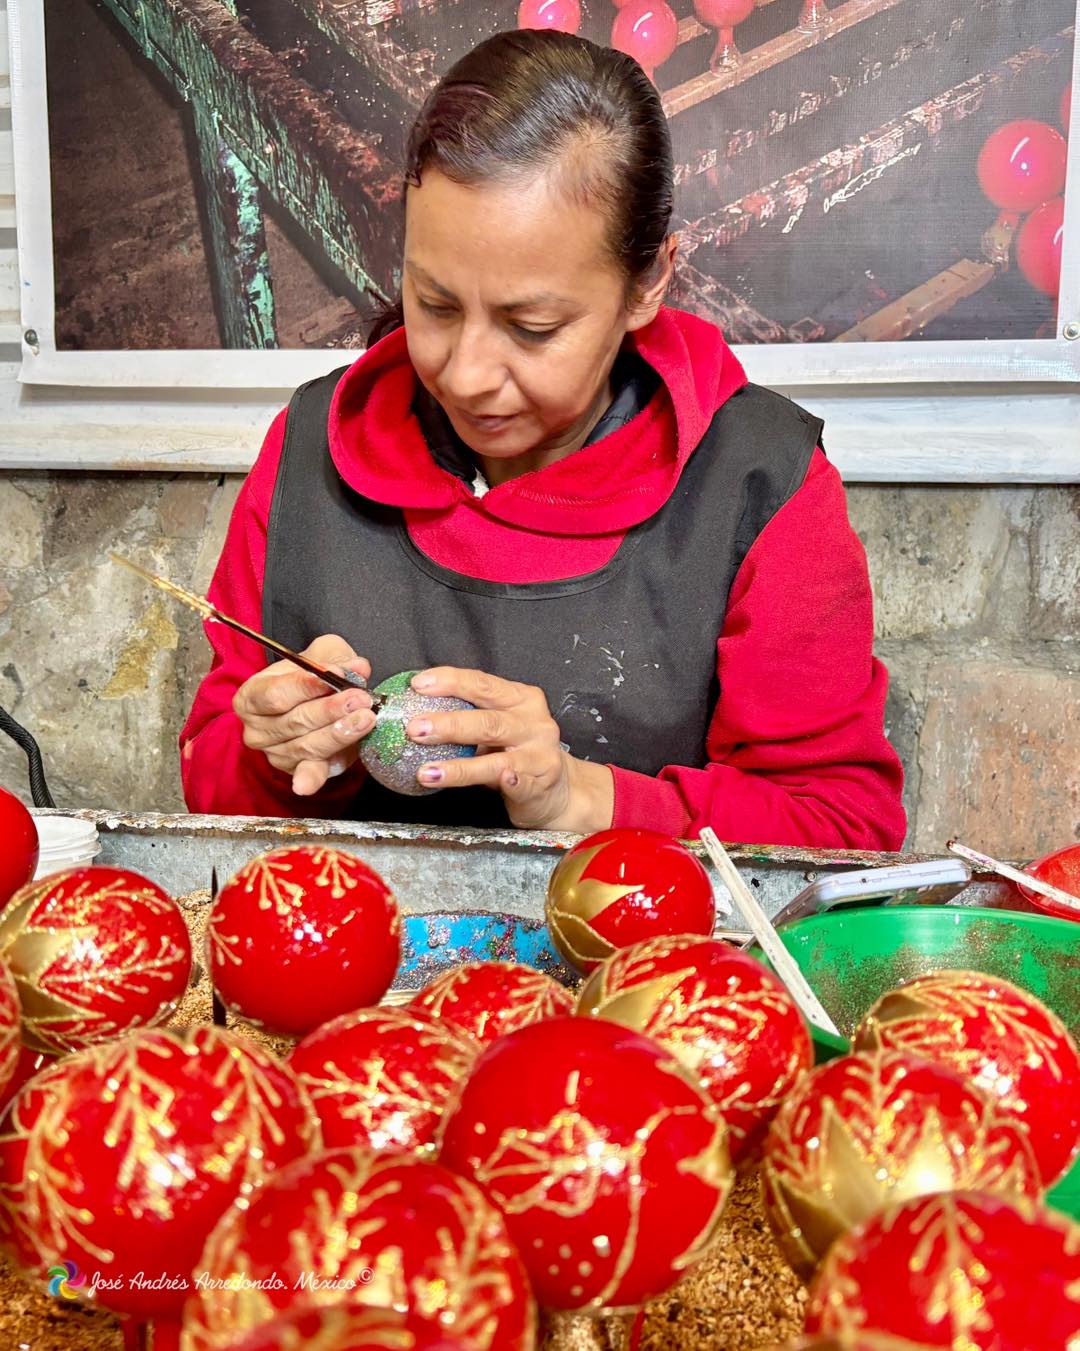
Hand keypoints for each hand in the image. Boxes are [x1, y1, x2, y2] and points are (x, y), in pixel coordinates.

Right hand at [232, 635, 375, 796]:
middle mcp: (257, 730)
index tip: (334, 676)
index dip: (306, 686)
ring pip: (308, 745)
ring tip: (366, 718)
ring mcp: (275, 753)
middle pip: (295, 721)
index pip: (276, 694)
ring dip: (340, 732)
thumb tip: (358, 668)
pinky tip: (307, 785)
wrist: (314, 699)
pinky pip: (307, 772)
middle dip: (331, 709)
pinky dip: (309, 779)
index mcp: (252, 697)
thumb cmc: (311, 676)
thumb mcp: (320, 656)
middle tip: (360, 698)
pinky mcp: (298, 770)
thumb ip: (336, 660)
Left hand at [404, 667, 614, 831]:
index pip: (482, 684)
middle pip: (487, 719)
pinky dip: (507, 781)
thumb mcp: (499, 727)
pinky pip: (518, 782)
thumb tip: (415, 712)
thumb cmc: (520, 754)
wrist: (560, 790)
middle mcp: (533, 722)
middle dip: (448, 723)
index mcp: (521, 699)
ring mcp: (539, 753)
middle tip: (415, 728)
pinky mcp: (541, 782)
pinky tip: (498, 781)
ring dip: (458, 766)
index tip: (419, 685)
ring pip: (496, 757)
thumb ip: (468, 716)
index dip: (450, 682)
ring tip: (427, 772)